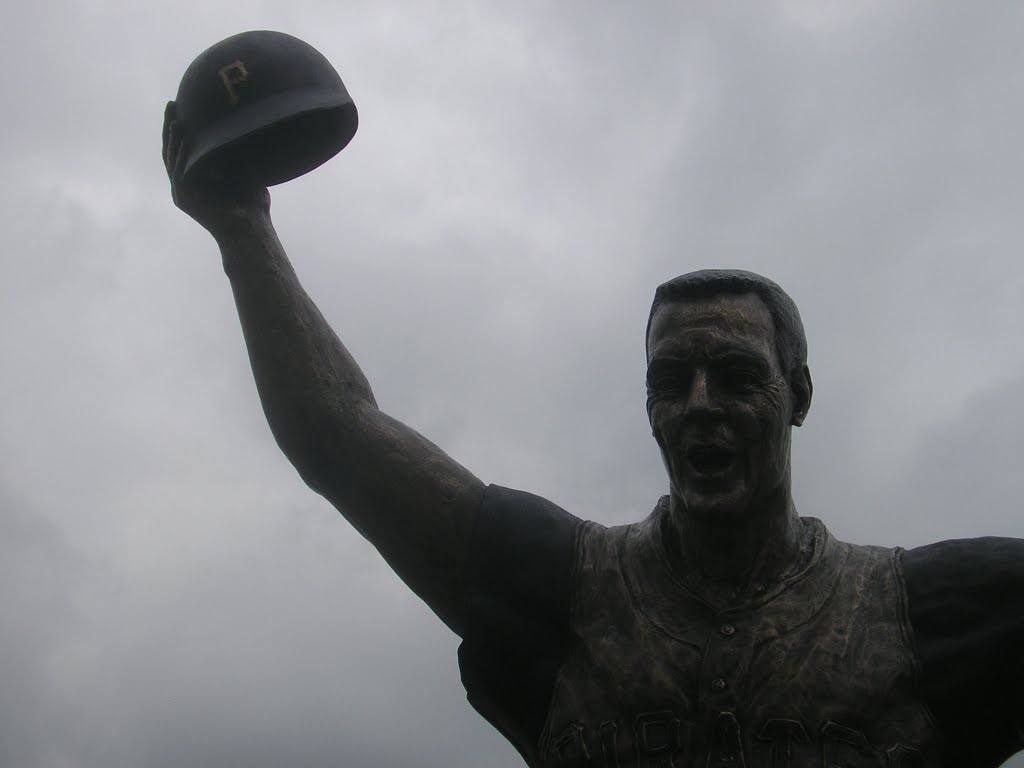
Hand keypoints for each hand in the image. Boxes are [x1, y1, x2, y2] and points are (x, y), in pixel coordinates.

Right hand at [162, 101, 270, 234]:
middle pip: (172, 150)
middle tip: (171, 104)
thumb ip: (234, 152)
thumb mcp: (244, 169)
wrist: (251, 229)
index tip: (183, 106)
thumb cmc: (253, 204)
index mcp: (198, 178)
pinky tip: (184, 139)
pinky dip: (182, 155)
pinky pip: (179, 172)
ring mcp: (183, 192)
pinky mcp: (183, 199)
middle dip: (171, 126)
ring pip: (171, 159)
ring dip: (173, 137)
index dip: (182, 128)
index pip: (184, 148)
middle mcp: (187, 185)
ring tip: (175, 117)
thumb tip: (233, 125)